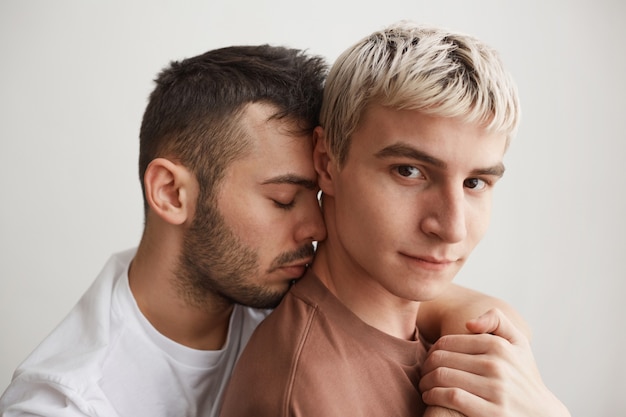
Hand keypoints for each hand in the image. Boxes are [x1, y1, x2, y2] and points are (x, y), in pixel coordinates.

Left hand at [419, 308, 570, 416]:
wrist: (542, 414)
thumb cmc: (524, 376)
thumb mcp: (519, 343)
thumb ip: (497, 320)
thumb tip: (469, 324)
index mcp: (499, 346)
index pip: (447, 342)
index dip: (432, 351)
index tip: (429, 360)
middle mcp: (497, 365)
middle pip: (442, 359)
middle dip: (426, 367)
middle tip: (422, 374)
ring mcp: (496, 390)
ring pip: (443, 377)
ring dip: (426, 382)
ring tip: (424, 386)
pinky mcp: (493, 413)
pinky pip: (452, 397)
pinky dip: (434, 396)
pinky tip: (431, 398)